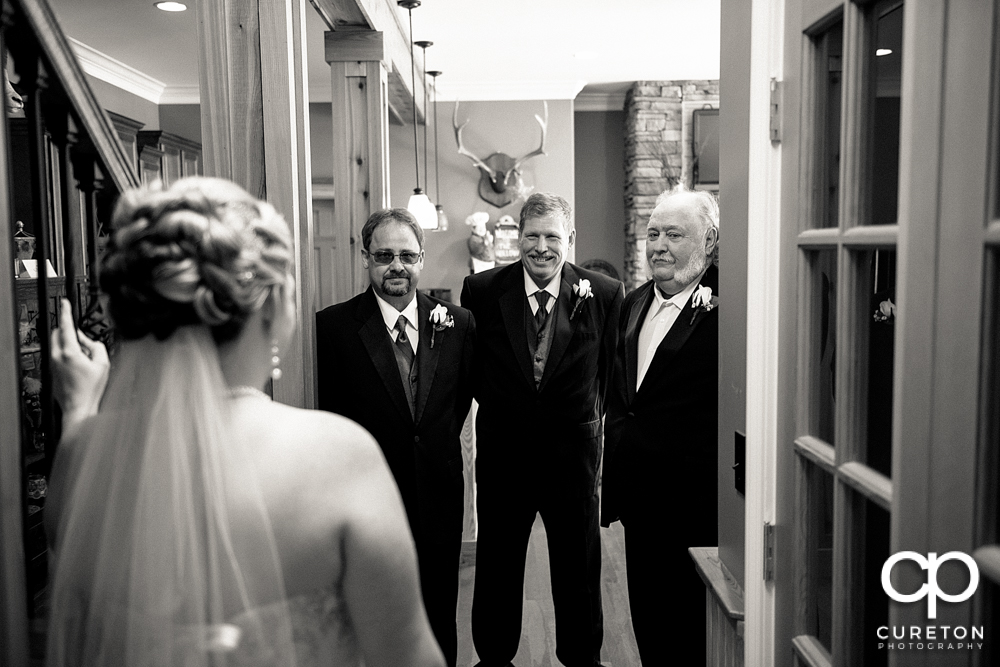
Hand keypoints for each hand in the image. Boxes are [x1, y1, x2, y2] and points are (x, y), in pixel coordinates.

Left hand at [50, 298, 108, 435]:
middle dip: (69, 331)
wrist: (78, 407)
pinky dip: (67, 353)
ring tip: (84, 357)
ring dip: (68, 343)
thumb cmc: (90, 389)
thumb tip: (88, 340)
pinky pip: (57, 354)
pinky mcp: (52, 370)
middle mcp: (57, 356)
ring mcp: (52, 364)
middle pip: (58, 333)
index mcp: (69, 352)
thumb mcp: (103, 364)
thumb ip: (96, 346)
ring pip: (57, 344)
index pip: (65, 325)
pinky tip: (79, 366)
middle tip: (83, 339)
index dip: (65, 311)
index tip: (64, 302)